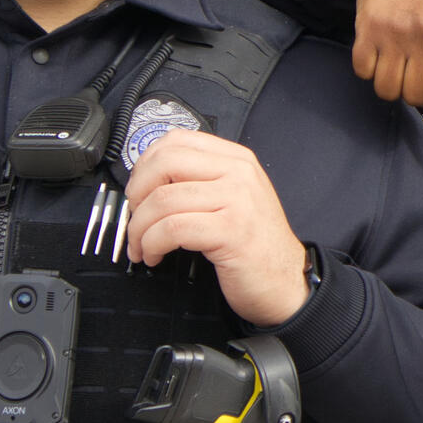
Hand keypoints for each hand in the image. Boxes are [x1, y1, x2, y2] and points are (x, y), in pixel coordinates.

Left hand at [125, 130, 311, 327]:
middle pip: (164, 163)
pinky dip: (152, 244)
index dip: (145, 164)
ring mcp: (237, 199)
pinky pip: (171, 228)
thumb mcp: (234, 199)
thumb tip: (149, 179)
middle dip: (136, 193)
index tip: (139, 190)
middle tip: (135, 216)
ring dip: (139, 228)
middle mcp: (238, 173)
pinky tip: (155, 255)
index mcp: (237, 160)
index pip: (177, 141)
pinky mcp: (230, 230)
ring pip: (162, 200)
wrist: (287, 281)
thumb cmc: (255, 245)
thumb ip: (201, 180)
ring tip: (142, 245)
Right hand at [351, 0, 422, 132]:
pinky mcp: (367, 29)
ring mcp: (395, 33)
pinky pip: (363, 73)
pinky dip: (369, 69)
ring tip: (398, 62)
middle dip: (415, 92)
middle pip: (415, 97)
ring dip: (391, 84)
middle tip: (416, 70)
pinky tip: (381, 51)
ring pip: (387, 90)